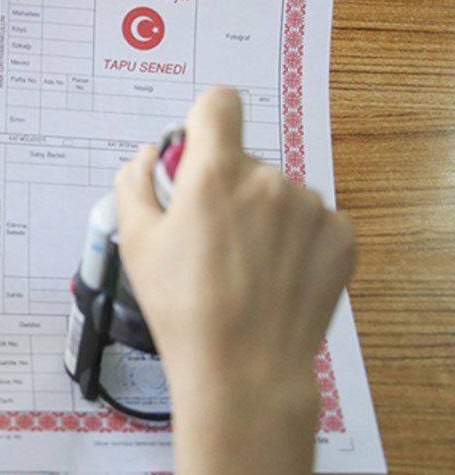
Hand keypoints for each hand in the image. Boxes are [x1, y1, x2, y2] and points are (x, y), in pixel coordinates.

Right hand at [114, 87, 355, 474]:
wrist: (244, 370)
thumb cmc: (181, 308)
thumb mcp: (134, 243)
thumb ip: (134, 183)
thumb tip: (148, 155)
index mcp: (215, 173)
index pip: (218, 104)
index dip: (203, 122)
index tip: (195, 153)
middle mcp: (269, 179)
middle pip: (244, 161)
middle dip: (226, 189)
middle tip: (207, 242)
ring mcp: (311, 207)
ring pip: (278, 193)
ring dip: (262, 216)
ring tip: (243, 269)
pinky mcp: (341, 236)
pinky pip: (311, 221)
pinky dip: (293, 241)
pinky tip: (274, 279)